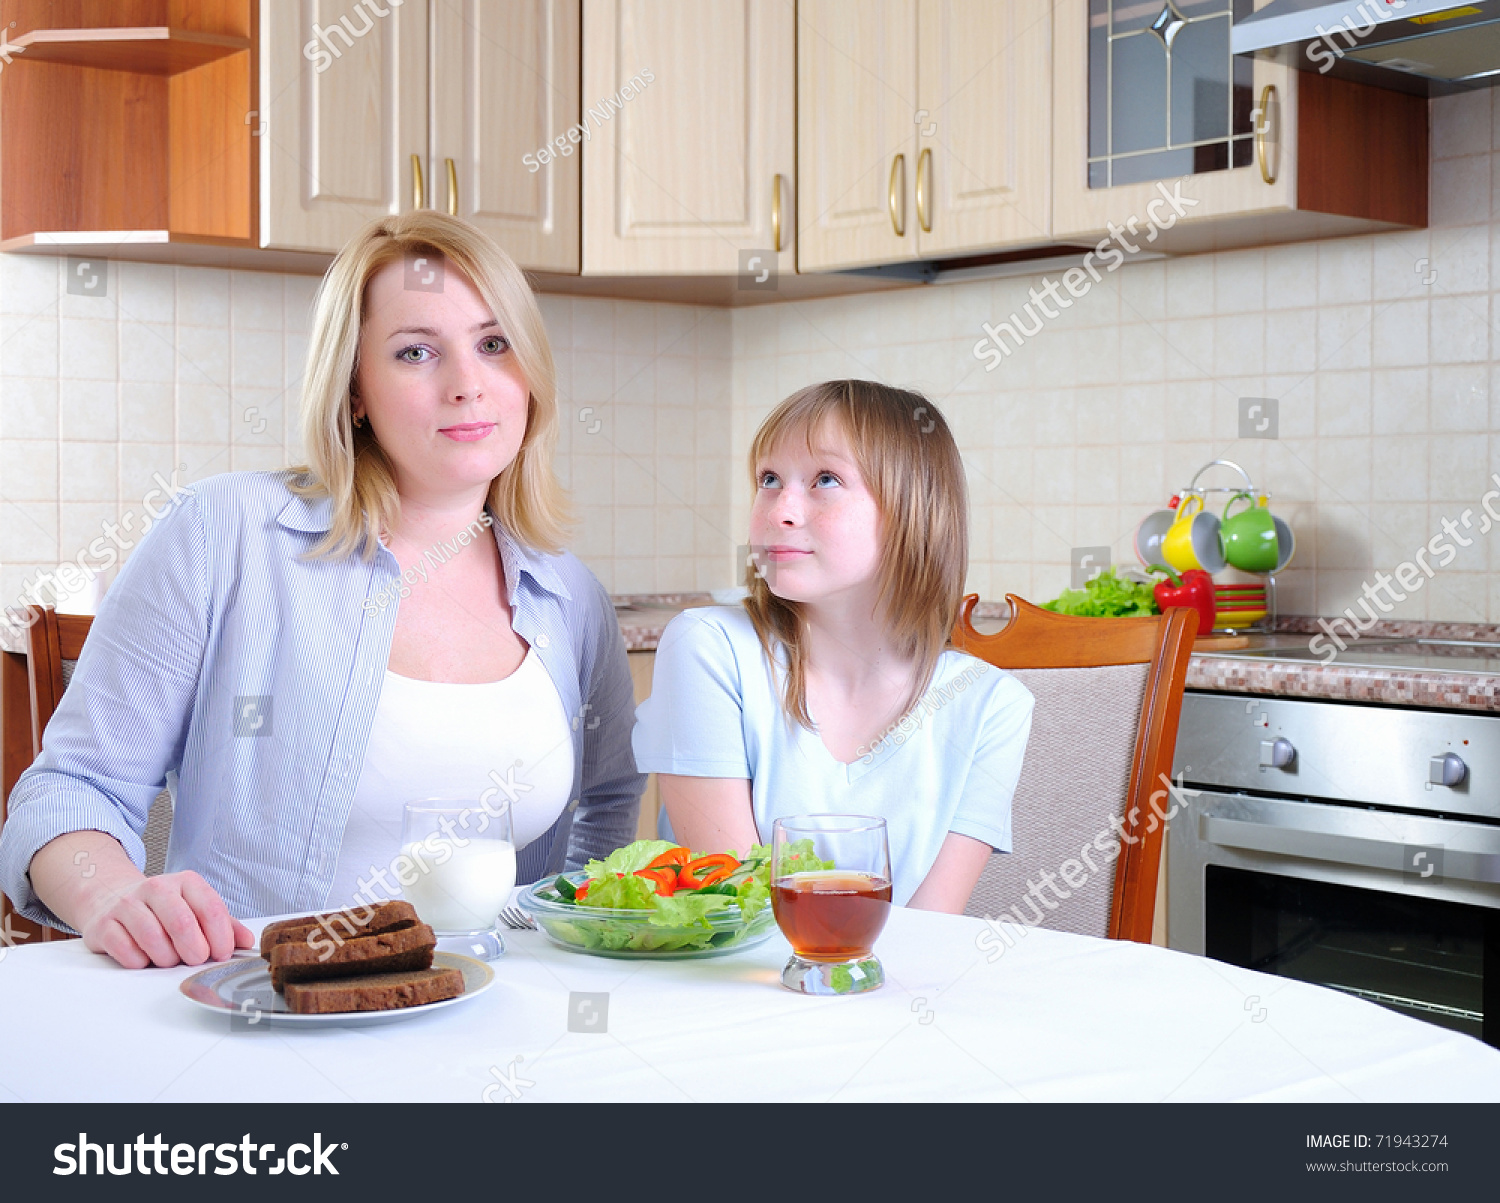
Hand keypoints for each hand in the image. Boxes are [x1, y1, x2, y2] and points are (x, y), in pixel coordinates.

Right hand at [79, 871, 254, 968]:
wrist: (111, 896)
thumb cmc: (163, 908)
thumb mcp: (196, 908)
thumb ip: (224, 924)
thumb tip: (247, 941)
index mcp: (186, 882)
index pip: (210, 909)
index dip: (220, 937)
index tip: (220, 955)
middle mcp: (156, 888)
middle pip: (182, 923)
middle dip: (194, 951)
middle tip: (196, 960)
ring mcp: (127, 905)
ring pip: (153, 938)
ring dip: (167, 959)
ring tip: (170, 959)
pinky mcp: (104, 924)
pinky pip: (126, 951)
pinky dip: (140, 962)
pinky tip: (144, 958)